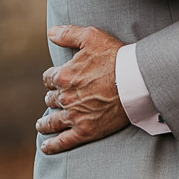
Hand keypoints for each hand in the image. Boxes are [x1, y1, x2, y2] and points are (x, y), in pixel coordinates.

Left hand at [36, 25, 128, 154]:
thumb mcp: (92, 37)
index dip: (53, 78)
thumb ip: (69, 33)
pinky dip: (52, 145)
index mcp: (64, 76)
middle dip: (52, 98)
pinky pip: (63, 141)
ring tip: (42, 125)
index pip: (49, 78)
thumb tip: (50, 32)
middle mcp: (65, 97)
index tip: (57, 80)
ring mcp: (74, 116)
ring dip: (45, 123)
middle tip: (55, 100)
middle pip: (51, 99)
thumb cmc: (116, 56)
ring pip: (52, 121)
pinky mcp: (85, 131)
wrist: (136, 81)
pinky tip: (46, 146)